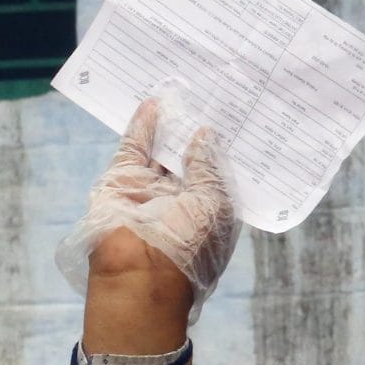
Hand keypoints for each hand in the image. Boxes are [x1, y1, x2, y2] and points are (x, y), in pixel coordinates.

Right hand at [56, 96, 236, 348]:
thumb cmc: (189, 244)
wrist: (139, 272)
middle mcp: (177, 201)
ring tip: (184, 92)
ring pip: (160, 151)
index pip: (218, 172)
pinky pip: (133, 148)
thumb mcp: (214, 201)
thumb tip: (205, 134)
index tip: (241, 116)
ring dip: (170, 124)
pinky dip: (142, 126)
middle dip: (198, 131)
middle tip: (214, 96)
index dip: (227, 146)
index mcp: (206, 211)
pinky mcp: (123, 182)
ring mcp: (148, 191)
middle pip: (188, 158)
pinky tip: (154, 103)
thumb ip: (208, 165)